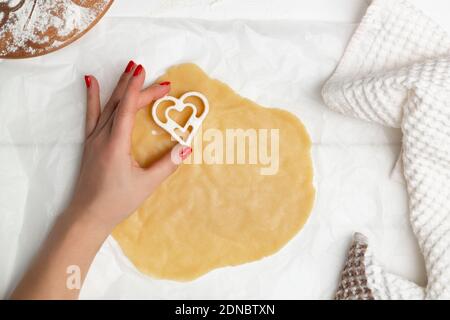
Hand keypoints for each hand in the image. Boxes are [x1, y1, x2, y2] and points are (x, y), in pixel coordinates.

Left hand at [68, 61, 190, 232]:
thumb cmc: (117, 202)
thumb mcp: (146, 185)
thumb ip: (167, 164)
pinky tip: (91, 82)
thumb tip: (187, 147)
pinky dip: (93, 97)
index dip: (138, 90)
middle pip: (121, 104)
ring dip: (119, 86)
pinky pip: (91, 115)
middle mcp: (102, 137)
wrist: (87, 215)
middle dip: (138, 88)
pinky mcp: (89, 143)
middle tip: (159, 80)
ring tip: (129, 68)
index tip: (146, 73)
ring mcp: (93, 138)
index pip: (127, 109)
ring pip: (107, 106)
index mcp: (116, 145)